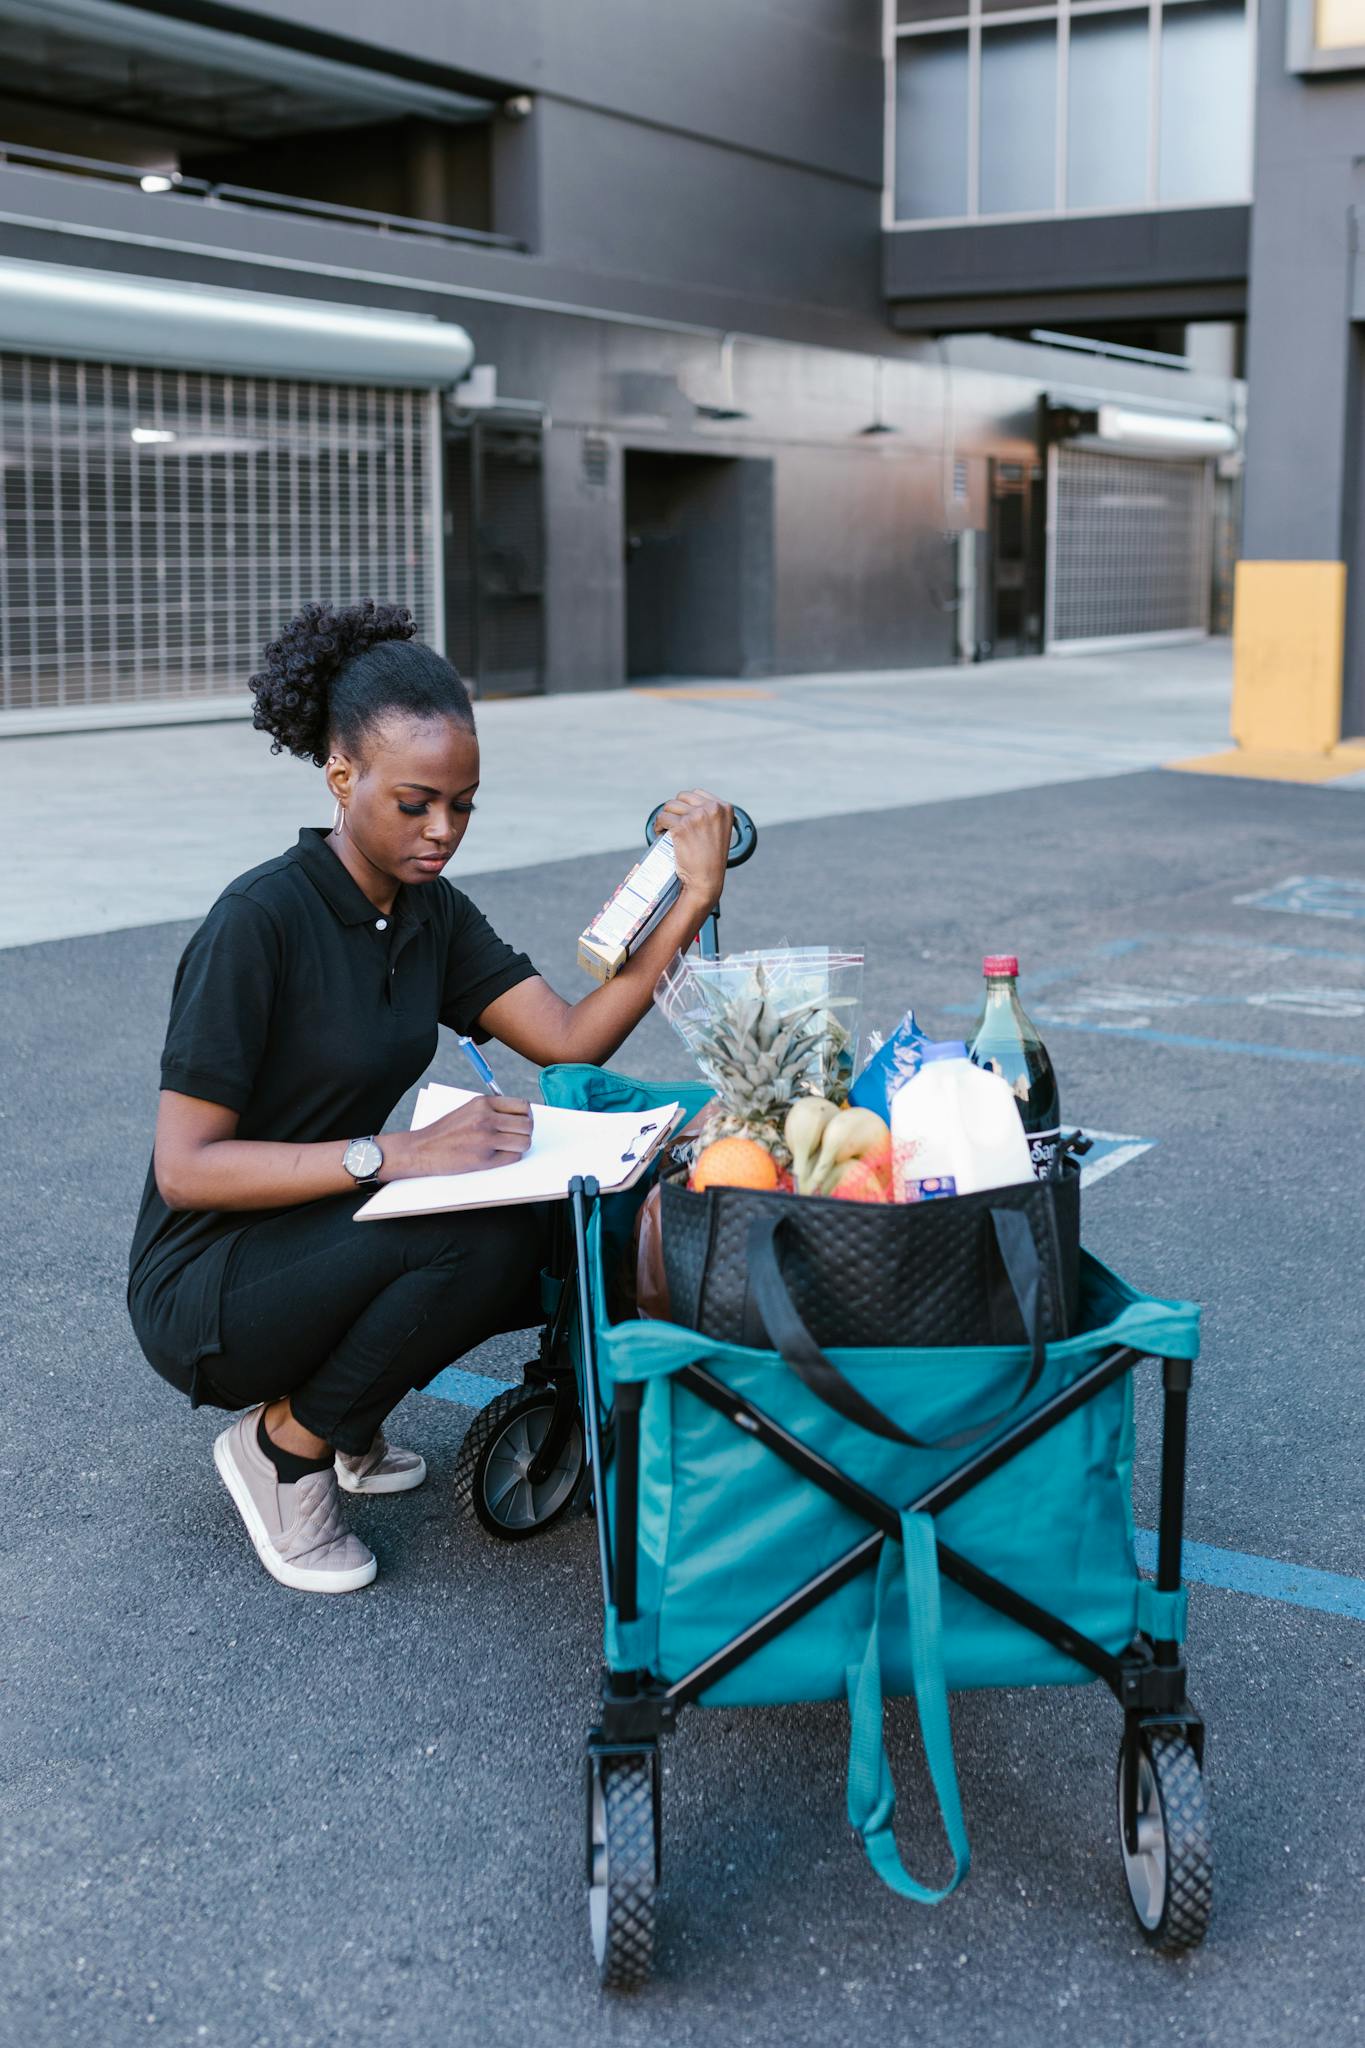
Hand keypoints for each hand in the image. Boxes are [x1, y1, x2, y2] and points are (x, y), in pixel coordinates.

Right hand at [389, 1096, 533, 1177]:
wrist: (422, 1149)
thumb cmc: (445, 1131)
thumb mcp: (468, 1110)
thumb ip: (491, 1110)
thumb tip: (519, 1116)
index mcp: (483, 1103)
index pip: (522, 1105)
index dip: (526, 1115)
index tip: (522, 1121)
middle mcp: (486, 1118)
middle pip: (527, 1124)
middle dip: (525, 1132)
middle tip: (517, 1136)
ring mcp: (486, 1139)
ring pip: (524, 1142)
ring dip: (520, 1145)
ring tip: (509, 1146)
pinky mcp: (484, 1159)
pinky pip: (513, 1157)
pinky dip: (511, 1157)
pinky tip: (499, 1155)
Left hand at [652, 789, 733, 909]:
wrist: (707, 880)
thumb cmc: (711, 860)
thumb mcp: (720, 831)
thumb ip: (710, 815)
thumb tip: (688, 805)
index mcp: (724, 808)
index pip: (697, 793)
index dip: (686, 805)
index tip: (684, 818)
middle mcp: (712, 809)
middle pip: (682, 797)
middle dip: (675, 810)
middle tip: (672, 824)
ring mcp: (696, 816)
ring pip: (670, 806)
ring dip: (665, 817)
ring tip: (666, 829)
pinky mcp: (682, 826)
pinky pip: (662, 817)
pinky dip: (658, 826)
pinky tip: (660, 833)